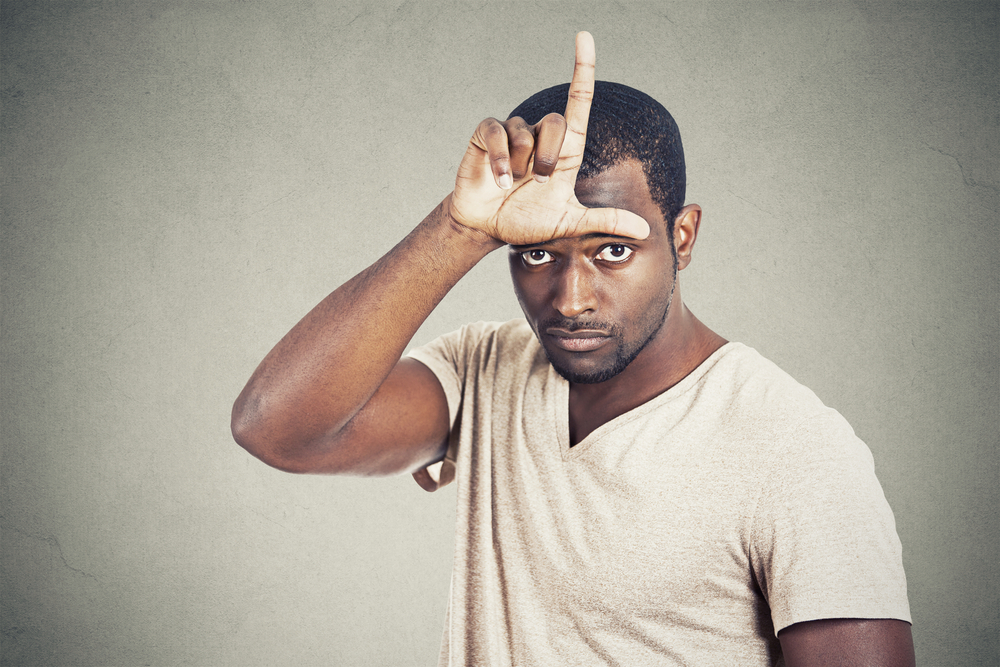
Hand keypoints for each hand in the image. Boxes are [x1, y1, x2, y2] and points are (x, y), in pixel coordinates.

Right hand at [448, 32, 649, 244]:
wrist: (489, 229)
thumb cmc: (528, 221)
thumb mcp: (570, 223)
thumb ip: (605, 221)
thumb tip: (645, 230)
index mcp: (564, 150)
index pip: (579, 102)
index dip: (582, 69)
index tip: (585, 37)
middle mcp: (540, 135)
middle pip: (556, 121)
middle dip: (548, 157)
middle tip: (537, 183)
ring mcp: (513, 133)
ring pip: (525, 131)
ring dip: (521, 164)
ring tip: (512, 184)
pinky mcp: (487, 136)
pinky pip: (499, 133)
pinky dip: (501, 160)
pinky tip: (498, 181)